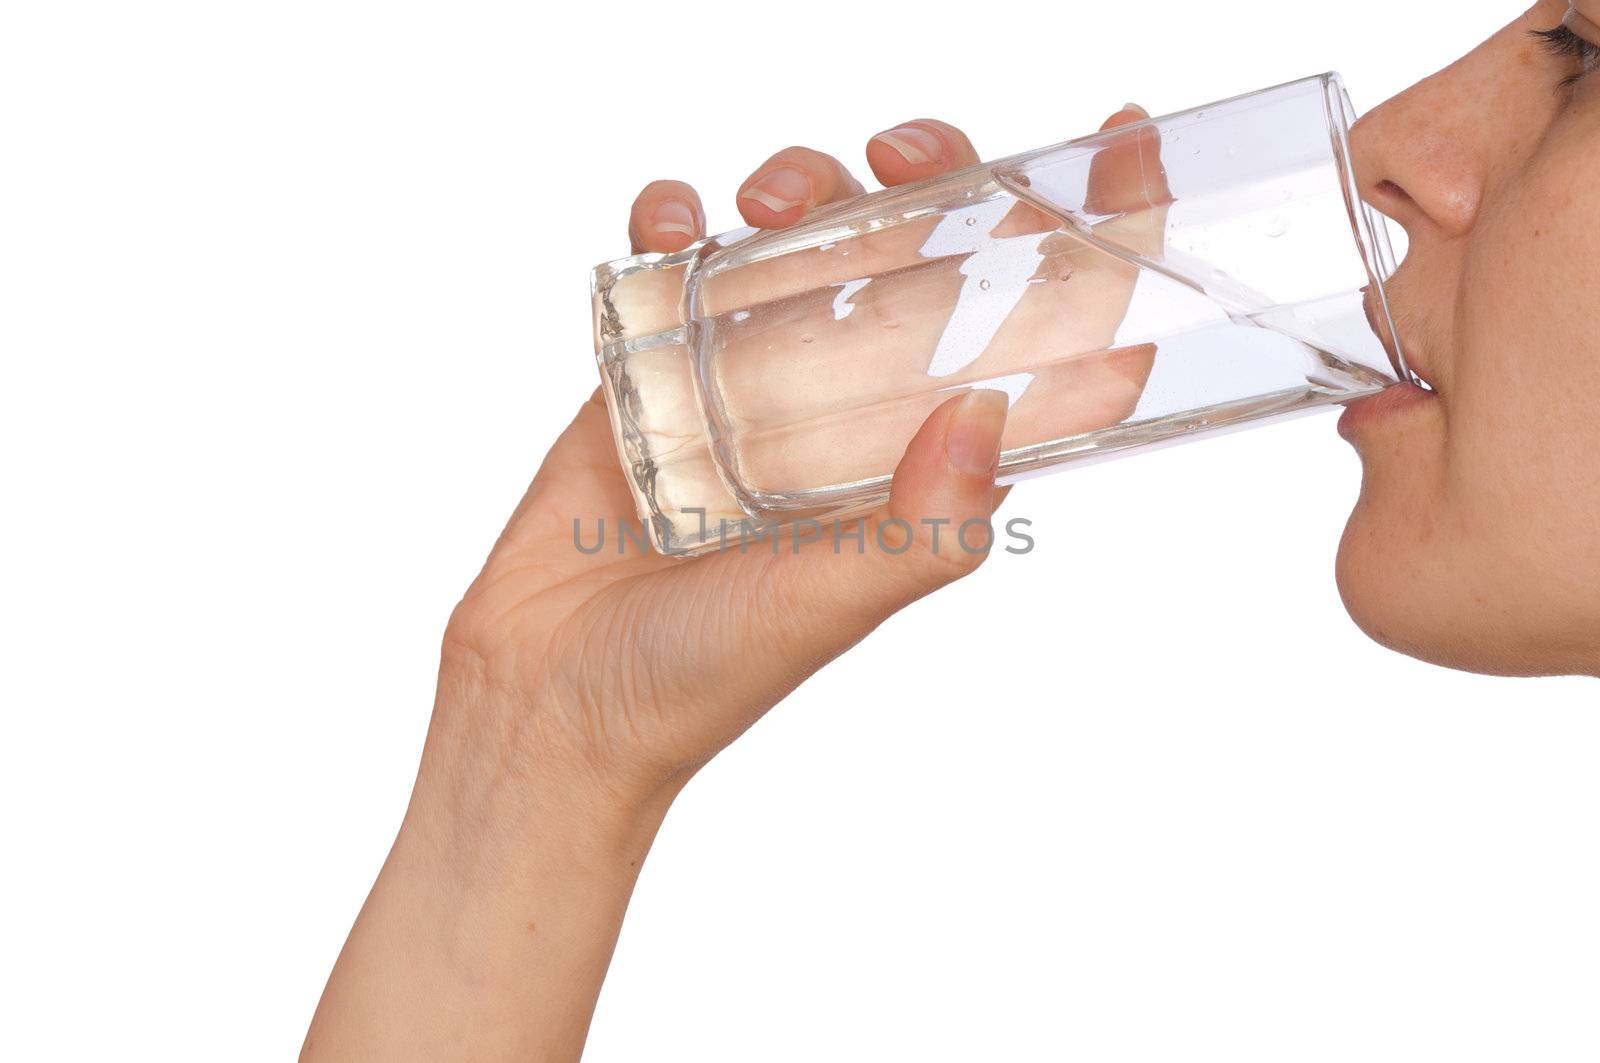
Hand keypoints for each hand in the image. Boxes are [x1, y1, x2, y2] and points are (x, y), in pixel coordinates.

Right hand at [304, 104, 1161, 1062]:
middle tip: (896, 152)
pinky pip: (678, 263)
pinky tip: (670, 224)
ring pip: (806, 237)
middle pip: (921, 254)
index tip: (1118, 148)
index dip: (1095, 244)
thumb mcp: (832, 606)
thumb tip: (992, 413)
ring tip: (768, 196)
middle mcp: (850, 411)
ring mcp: (752, 382)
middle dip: (928, 177)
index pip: (1036, 339)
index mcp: (918, 462)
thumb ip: (922, 526)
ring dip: (800, 182)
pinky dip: (675, 220)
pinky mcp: (659, 370)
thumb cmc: (701, 675)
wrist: (552, 701)